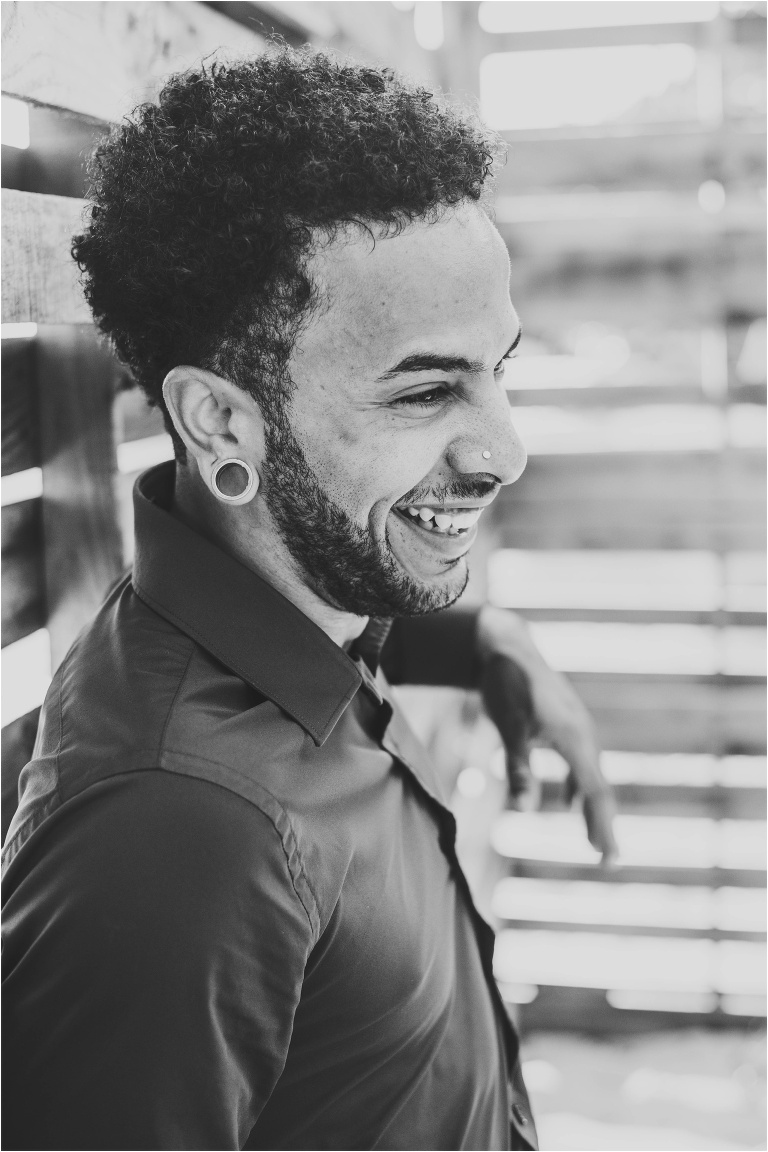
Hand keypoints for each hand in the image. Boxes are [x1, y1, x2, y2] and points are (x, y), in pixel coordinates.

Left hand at [477, 605, 617, 865]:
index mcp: (575, 738)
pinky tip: (569, 803)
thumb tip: (522, 811)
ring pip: (589, 776)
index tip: (608, 859)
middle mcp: (583, 734)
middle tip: (607, 860)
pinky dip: (576, 787)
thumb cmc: (507, 686)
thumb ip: (517, 769)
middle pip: (597, 787)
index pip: (595, 792)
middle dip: (602, 823)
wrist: (506, 647)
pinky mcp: (563, 724)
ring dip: (591, 808)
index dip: (602, 826)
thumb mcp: (509, 728)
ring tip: (593, 840)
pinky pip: (577, 763)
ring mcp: (575, 728)